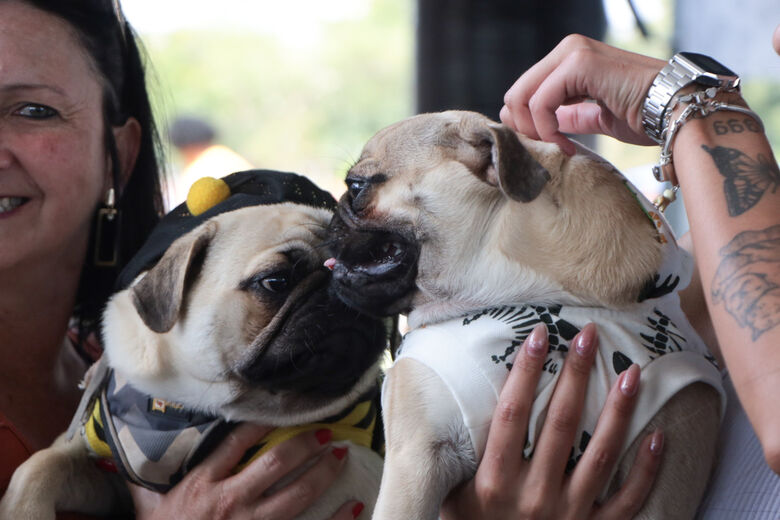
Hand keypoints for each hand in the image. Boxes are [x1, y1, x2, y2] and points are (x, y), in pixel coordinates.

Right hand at [130, 423, 364, 519]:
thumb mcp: (145, 506)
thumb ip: (141, 477)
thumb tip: (123, 445)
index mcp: (201, 485)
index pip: (236, 442)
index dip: (262, 422)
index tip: (282, 410)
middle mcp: (228, 503)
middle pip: (275, 464)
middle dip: (304, 444)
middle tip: (325, 432)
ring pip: (295, 495)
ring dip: (323, 473)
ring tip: (341, 456)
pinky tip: (354, 505)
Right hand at [440, 323, 662, 519]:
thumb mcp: (452, 494)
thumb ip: (463, 454)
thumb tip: (456, 400)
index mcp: (494, 482)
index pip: (511, 414)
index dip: (525, 371)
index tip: (538, 335)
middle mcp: (533, 496)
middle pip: (559, 423)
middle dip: (575, 374)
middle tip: (588, 335)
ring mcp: (568, 515)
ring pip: (600, 455)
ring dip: (617, 412)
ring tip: (631, 373)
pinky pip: (627, 500)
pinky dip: (646, 471)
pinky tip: (658, 436)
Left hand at [500, 34, 664, 154]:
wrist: (677, 110)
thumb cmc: (645, 116)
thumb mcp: (596, 116)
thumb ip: (568, 115)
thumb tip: (535, 123)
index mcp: (571, 60)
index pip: (525, 92)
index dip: (526, 124)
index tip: (549, 147)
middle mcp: (569, 50)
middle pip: (516, 94)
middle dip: (524, 128)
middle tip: (546, 151)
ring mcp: (573, 52)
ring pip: (522, 97)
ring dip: (535, 131)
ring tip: (560, 148)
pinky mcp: (579, 63)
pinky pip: (541, 102)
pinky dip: (546, 129)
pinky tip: (566, 145)